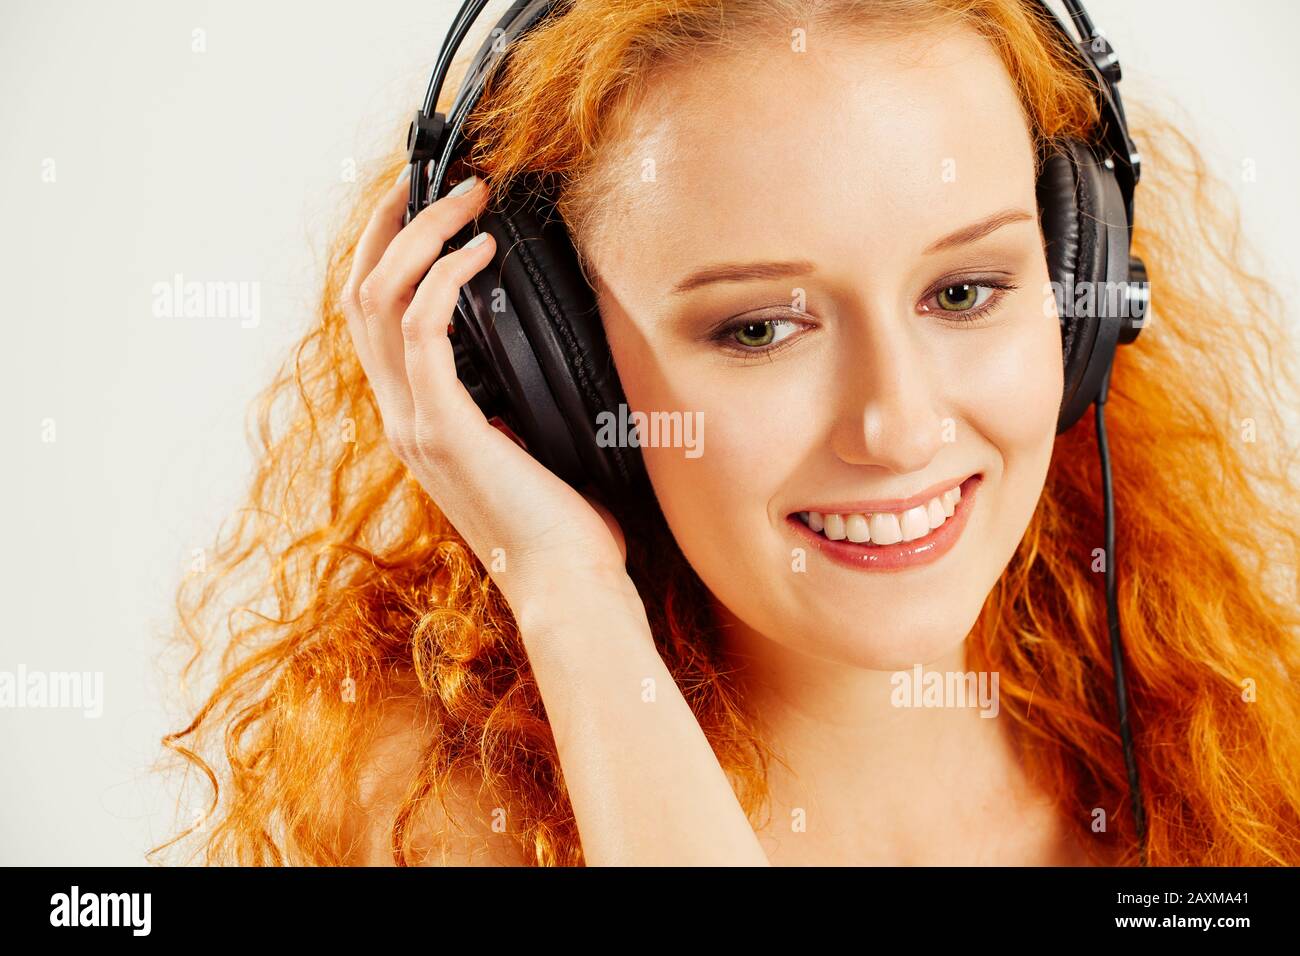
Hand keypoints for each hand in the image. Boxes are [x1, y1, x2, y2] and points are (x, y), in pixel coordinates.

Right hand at [340, 170, 632, 615]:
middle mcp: (400, 415)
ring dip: (422, 236)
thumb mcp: (526, 446)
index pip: (375, 320)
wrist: (565, 584)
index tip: (426, 208)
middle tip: (435, 179)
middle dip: (393, 226)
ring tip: (469, 199)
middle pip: (361, 295)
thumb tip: (528, 352)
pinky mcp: (444, 425)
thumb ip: (506, 400)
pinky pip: (424, 330)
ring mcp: (414, 421)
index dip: (390, 255)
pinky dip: (447, 279)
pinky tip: (482, 252)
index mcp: (416, 418)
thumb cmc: (560, 523)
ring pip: (381, 300)